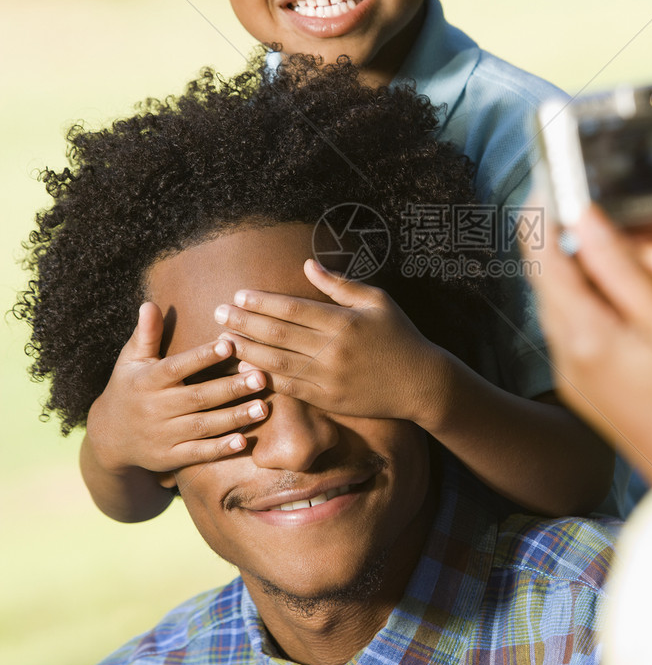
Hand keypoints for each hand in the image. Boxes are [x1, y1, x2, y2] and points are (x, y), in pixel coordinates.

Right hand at [85, 301, 269, 477]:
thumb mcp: (130, 360)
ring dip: (234, 418)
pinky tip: (244, 440)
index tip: (229, 344)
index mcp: (147, 380)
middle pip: (197, 397)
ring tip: (263, 407)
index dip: (202, 357)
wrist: (108, 437)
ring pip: (203, 426)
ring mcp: (162, 435)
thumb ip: (146, 334)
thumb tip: (150, 303)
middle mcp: (154, 408)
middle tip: (260, 377)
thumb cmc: (129, 387)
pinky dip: (219, 449)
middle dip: (230, 388)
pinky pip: (197, 454)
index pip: (177, 367)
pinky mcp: (169, 457)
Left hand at [213, 260, 446, 425]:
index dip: (262, 301)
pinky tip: (246, 368)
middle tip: (218, 313)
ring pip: (277, 362)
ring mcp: (329, 378)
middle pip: (278, 334)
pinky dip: (265, 377)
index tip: (239, 295)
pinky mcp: (328, 400)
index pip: (292, 308)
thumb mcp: (377, 301)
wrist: (421, 384)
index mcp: (343, 321)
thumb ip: (340, 284)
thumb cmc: (400, 336)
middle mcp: (333, 350)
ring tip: (224, 339)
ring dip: (247, 350)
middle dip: (244, 322)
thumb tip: (308, 264)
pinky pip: (289, 388)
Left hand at [524, 206, 651, 483]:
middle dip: (622, 251)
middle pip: (573, 276)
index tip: (558, 180)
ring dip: (642, 280)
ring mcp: (579, 370)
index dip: (544, 213)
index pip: (540, 257)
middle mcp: (567, 353)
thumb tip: (583, 218)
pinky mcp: (595, 383)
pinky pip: (606, 328)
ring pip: (596, 300)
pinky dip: (640, 309)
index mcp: (580, 335)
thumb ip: (621, 268)